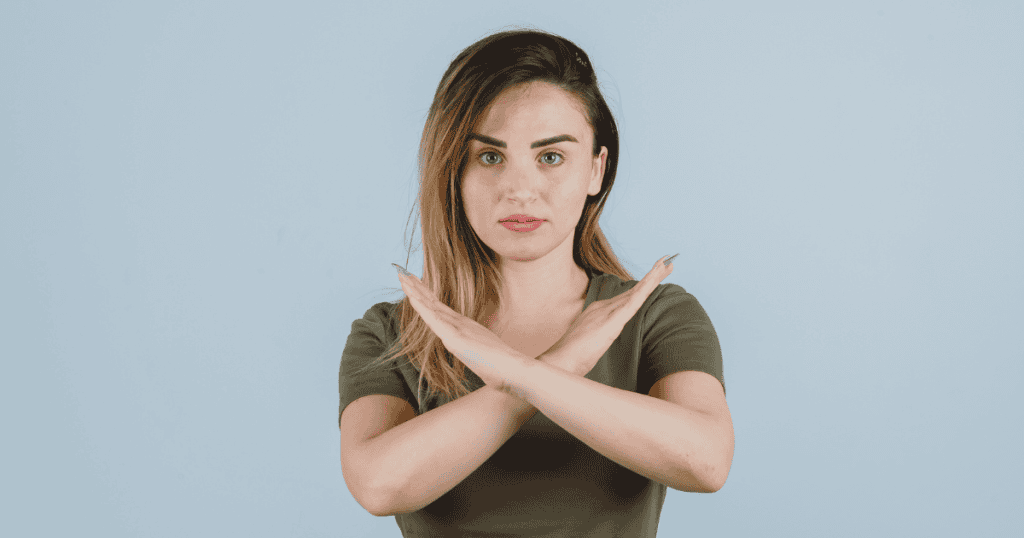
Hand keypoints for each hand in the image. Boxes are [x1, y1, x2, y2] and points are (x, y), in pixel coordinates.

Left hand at [393, 264, 527, 392]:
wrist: (514, 371)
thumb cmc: (502, 368)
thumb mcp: (483, 358)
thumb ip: (477, 353)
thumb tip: (476, 355)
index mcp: (464, 327)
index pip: (439, 309)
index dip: (425, 296)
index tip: (413, 284)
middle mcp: (459, 324)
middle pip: (433, 302)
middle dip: (417, 288)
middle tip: (402, 273)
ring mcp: (457, 329)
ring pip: (431, 306)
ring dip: (416, 292)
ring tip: (402, 277)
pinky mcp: (456, 337)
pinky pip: (434, 319)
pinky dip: (422, 307)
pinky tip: (411, 298)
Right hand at [540, 254, 676, 375]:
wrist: (561, 360)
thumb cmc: (573, 357)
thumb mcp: (589, 344)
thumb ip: (598, 337)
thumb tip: (603, 340)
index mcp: (599, 311)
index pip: (627, 296)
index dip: (643, 286)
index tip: (656, 275)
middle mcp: (603, 307)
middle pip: (634, 289)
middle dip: (652, 276)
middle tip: (668, 262)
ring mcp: (607, 312)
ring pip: (636, 292)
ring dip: (653, 277)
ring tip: (667, 264)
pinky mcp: (613, 321)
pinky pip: (633, 302)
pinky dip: (645, 290)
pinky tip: (654, 280)